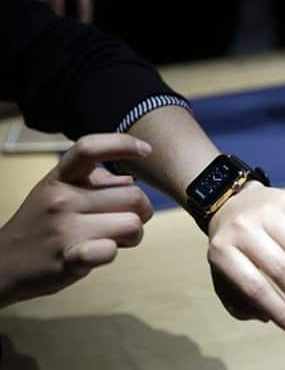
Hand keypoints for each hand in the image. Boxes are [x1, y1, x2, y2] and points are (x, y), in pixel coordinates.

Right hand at [0, 134, 152, 306]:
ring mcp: (64, 229)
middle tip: (124, 221)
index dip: (123, 143)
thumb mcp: (59, 192)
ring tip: (114, 238)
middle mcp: (62, 199)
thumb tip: (130, 181)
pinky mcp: (69, 259)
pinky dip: (114, 253)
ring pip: (133, 224)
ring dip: (133, 235)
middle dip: (142, 211)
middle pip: (134, 196)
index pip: (91, 148)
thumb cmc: (41, 225)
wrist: (3, 265)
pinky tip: (99, 253)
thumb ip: (95, 183)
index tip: (146, 150)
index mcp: (61, 177)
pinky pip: (113, 250)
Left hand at [206, 181, 284, 338]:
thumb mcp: (223, 275)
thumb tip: (273, 317)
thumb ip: (242, 301)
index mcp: (223, 252)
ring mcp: (268, 212)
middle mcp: (244, 229)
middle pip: (283, 269)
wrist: (231, 202)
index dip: (282, 312)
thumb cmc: (232, 249)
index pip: (256, 287)